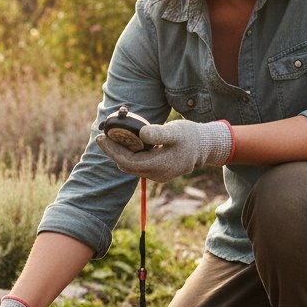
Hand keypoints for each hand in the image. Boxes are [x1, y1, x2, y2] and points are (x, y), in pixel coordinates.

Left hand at [97, 118, 232, 182]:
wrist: (205, 147)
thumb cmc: (191, 137)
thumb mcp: (176, 131)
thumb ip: (158, 133)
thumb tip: (141, 133)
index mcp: (158, 165)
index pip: (127, 162)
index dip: (112, 150)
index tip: (101, 138)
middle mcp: (155, 174)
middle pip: (126, 165)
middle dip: (113, 152)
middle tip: (102, 137)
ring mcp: (157, 175)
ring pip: (131, 166)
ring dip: (120, 153)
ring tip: (110, 139)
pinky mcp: (158, 171)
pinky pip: (138, 165)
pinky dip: (130, 155)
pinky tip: (125, 144)